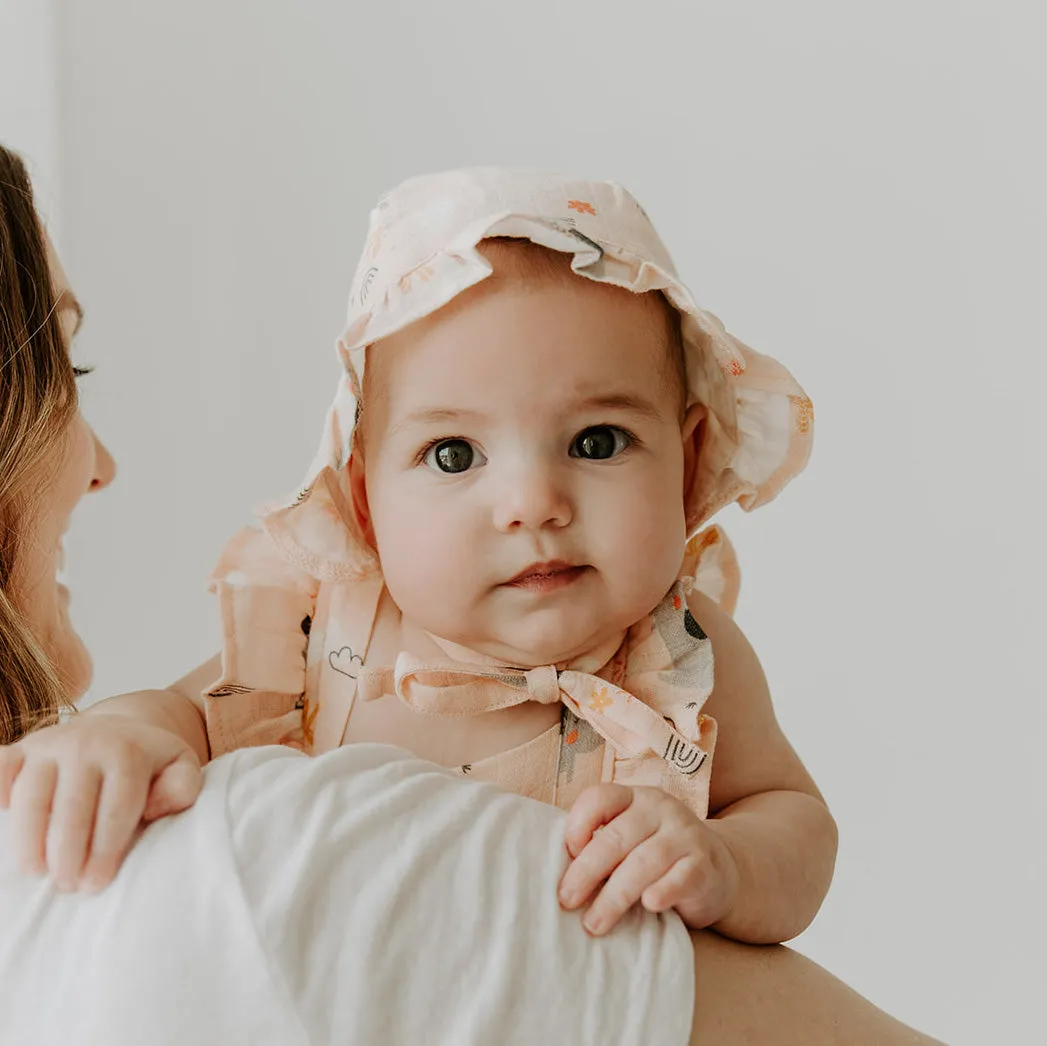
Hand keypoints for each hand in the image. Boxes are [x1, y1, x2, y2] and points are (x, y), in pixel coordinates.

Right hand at [0, 713, 201, 892]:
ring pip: (33, 793)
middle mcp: (87, 741)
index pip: (116, 806)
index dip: (106, 849)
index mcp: (128, 750)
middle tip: (69, 886)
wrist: (118, 729)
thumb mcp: (180, 769)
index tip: (97, 884)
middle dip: (69, 851)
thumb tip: (154, 806)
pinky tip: (2, 818)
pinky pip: (2, 767)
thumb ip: (182, 787)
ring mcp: (51, 743)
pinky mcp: (23, 748)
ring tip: (37, 872)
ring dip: (31, 837)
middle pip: (73, 805)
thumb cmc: (149, 764)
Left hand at [558, 783, 739, 935]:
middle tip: (567, 901)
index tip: (566, 855)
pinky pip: (681, 877)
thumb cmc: (657, 857)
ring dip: (615, 896)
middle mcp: (660, 809)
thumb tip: (559, 875)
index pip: (599, 797)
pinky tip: (648, 906)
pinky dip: (663, 891)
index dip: (578, 824)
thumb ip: (602, 845)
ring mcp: (685, 835)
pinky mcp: (705, 865)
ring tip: (594, 924)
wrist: (719, 869)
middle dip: (587, 872)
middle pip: (617, 837)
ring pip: (644, 862)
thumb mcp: (631, 839)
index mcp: (634, 798)